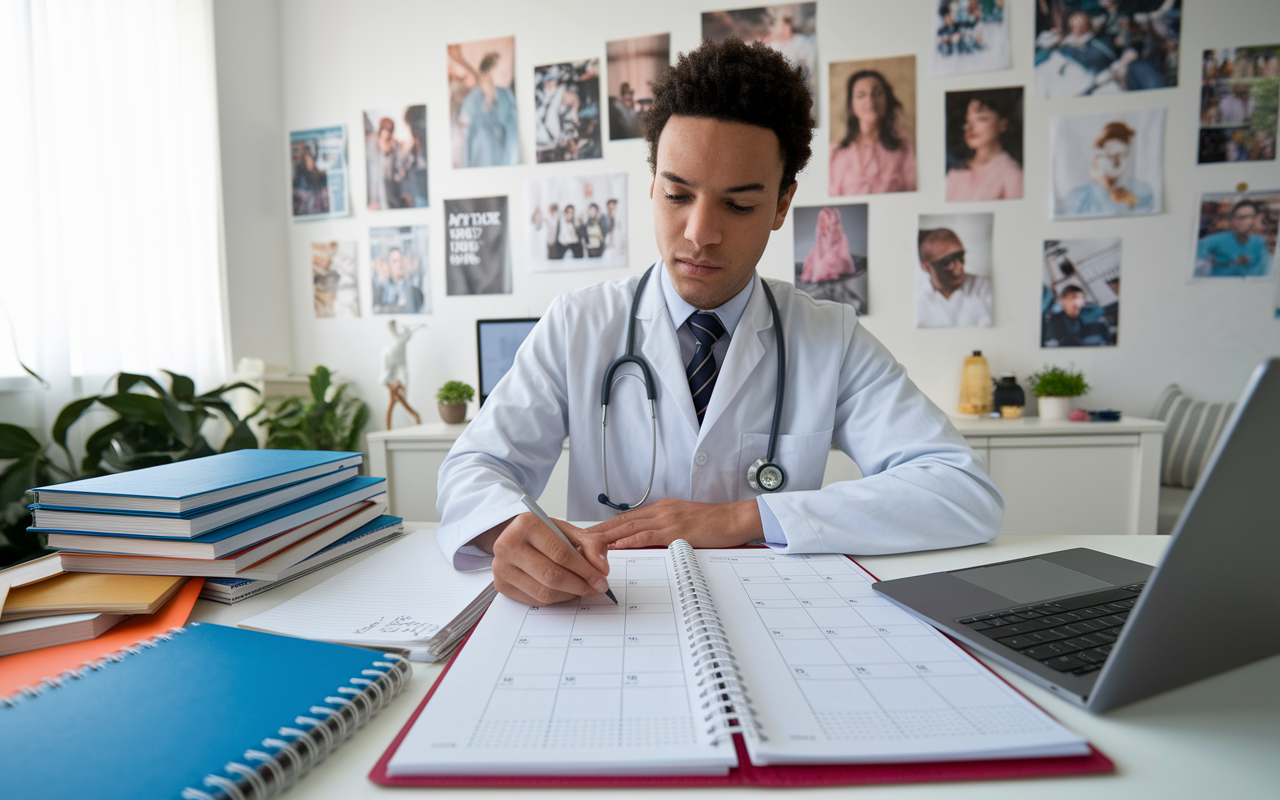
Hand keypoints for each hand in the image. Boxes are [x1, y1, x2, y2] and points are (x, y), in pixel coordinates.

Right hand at [475, 513, 611, 605]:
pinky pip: (535, 601)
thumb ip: (589, 544)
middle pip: (551, 576)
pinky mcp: (501, 585)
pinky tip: (563, 590)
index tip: (601, 579)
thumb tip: (602, 568)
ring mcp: (501, 567)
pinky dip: (555, 599)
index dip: (585, 570)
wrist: (514, 537)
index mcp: (526, 524)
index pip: (561, 553)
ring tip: (580, 588)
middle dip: (580, 585)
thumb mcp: (566, 530)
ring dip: (569, 595)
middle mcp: (508, 545)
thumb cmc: (542, 534)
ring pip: (544, 593)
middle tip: (596, 588)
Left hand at [585, 498, 763, 550]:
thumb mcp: (684, 525)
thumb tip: (646, 545)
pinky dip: (629, 540)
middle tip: (579, 540)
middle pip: (621, 521)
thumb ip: (664, 533)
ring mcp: (667, 518)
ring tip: (589, 545)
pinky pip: (647, 535)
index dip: (605, 527)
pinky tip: (617, 545)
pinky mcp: (676, 529)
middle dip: (598, 531)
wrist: (734, 519)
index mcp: (661, 510)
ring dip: (607, 536)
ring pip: (629, 527)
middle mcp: (660, 511)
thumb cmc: (713, 525)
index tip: (588, 536)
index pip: (626, 519)